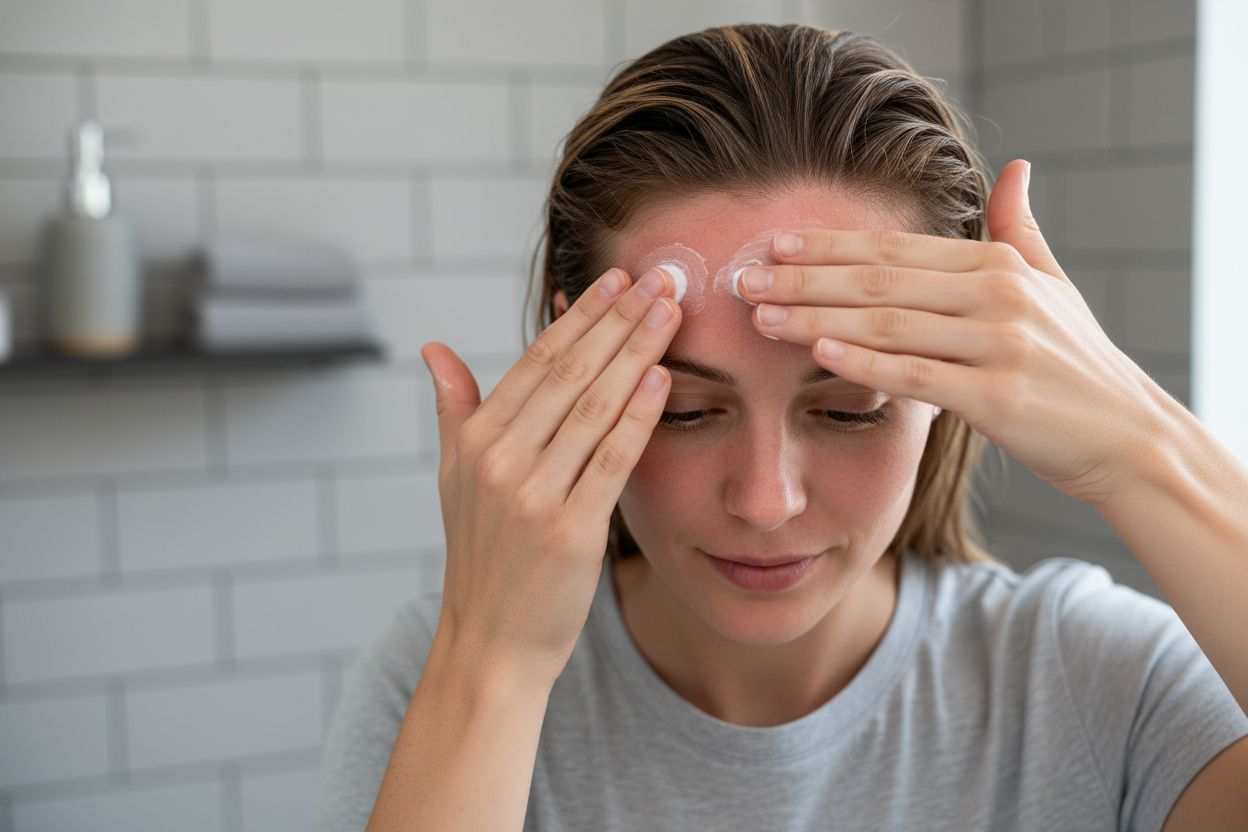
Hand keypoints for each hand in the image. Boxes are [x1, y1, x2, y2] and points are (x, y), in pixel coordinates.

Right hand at [419, 266, 680, 690]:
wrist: (489, 643)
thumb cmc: (482, 558)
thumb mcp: (453, 479)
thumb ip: (454, 409)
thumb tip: (434, 349)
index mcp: (475, 441)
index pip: (535, 361)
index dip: (580, 316)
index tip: (616, 278)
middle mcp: (499, 460)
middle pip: (569, 372)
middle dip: (619, 319)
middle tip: (661, 276)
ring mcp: (531, 495)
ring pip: (593, 406)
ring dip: (636, 351)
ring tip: (671, 311)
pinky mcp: (569, 530)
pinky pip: (609, 459)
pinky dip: (637, 415)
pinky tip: (661, 377)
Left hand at [737, 159, 1164, 507]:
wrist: (1128, 436)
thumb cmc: (1076, 364)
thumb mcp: (1053, 286)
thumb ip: (1019, 230)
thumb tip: (1015, 168)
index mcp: (997, 265)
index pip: (894, 250)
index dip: (829, 246)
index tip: (774, 244)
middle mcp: (997, 295)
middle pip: (878, 281)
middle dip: (804, 278)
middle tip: (743, 278)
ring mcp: (998, 344)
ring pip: (888, 324)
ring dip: (816, 318)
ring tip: (761, 317)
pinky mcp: (997, 397)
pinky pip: (916, 375)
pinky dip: (865, 363)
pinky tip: (818, 355)